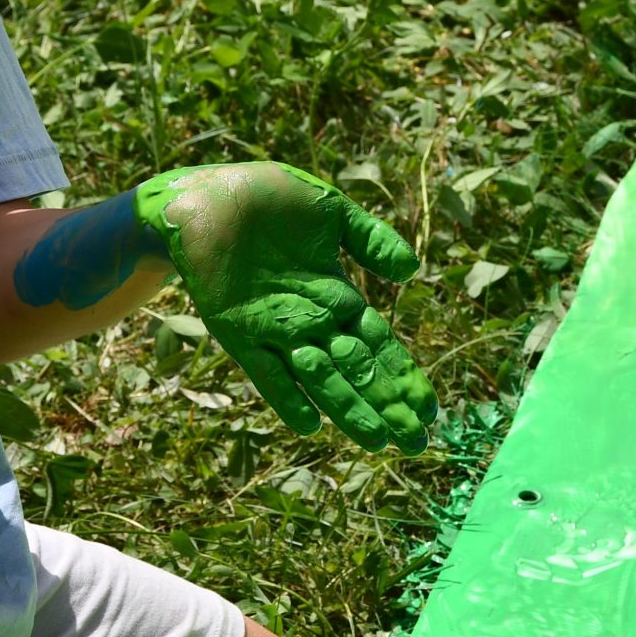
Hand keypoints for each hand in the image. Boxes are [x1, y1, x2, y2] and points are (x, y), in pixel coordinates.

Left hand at [135, 163, 434, 451]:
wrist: (207, 196)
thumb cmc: (270, 197)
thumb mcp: (333, 213)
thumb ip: (370, 241)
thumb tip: (411, 271)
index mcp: (336, 295)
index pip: (378, 344)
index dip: (403, 375)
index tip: (429, 408)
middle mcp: (311, 320)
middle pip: (357, 370)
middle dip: (386, 404)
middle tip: (416, 441)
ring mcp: (275, 329)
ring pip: (319, 379)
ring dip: (347, 409)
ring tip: (376, 440)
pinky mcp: (238, 331)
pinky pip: (266, 372)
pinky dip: (287, 396)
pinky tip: (310, 423)